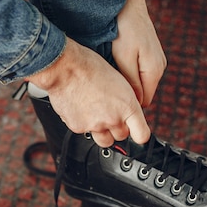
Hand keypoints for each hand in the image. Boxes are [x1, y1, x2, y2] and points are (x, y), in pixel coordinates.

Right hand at [28, 38, 149, 146]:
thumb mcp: (118, 80)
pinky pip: (85, 132)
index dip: (139, 134)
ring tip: (96, 114)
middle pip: (122, 136)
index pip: (142, 135)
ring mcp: (96, 126)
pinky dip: (83, 124)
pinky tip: (81, 108)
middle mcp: (113, 119)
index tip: (136, 132)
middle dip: (118, 128)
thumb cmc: (89, 67)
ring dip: (103, 132)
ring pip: (104, 140)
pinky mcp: (79, 128)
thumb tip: (127, 112)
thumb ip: (125, 101)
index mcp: (127, 106)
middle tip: (110, 114)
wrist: (65, 68)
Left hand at [112, 0, 166, 106]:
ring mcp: (157, 62)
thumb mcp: (124, 59)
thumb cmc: (124, 30)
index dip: (130, 106)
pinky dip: (130, 75)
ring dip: (128, 85)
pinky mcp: (151, 56)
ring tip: (112, 79)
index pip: (144, 102)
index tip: (113, 104)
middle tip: (109, 92)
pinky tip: (118, 69)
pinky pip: (140, 74)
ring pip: (141, 84)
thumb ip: (131, 82)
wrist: (129, 7)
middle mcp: (159, 68)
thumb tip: (135, 103)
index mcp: (154, 71)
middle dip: (128, 96)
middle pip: (143, 94)